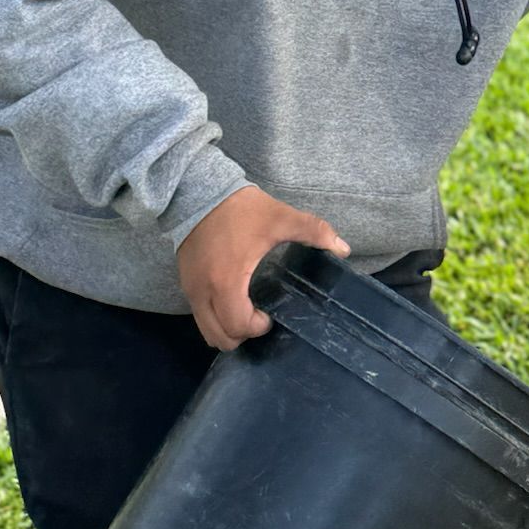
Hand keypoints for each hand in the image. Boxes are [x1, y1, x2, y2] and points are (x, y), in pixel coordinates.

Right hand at [177, 185, 350, 350]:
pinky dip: (215, 316)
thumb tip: (343, 248)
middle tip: (259, 316)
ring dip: (226, 328)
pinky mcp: (185, 281)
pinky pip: (199, 314)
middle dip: (242, 334)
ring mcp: (190, 288)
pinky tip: (232, 298)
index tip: (270, 314)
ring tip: (245, 310)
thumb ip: (314, 231)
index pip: (238, 326)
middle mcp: (203, 291)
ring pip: (206, 330)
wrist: (196, 190)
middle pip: (219, 338)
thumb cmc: (238, 208)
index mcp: (226, 281)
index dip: (258, 327)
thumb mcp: (280, 217)